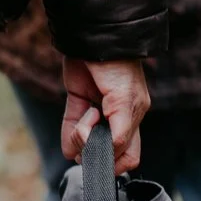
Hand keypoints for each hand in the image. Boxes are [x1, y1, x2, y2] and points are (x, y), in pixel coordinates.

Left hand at [60, 57, 149, 172]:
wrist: (95, 38)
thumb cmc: (118, 67)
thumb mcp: (125, 100)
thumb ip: (121, 130)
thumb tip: (112, 152)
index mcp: (133, 117)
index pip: (129, 155)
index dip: (116, 162)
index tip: (103, 154)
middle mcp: (116, 118)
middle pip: (105, 151)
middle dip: (94, 150)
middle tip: (90, 134)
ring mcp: (96, 110)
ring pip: (84, 141)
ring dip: (80, 137)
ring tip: (87, 115)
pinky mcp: (78, 100)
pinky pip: (70, 126)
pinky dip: (67, 136)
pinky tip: (69, 140)